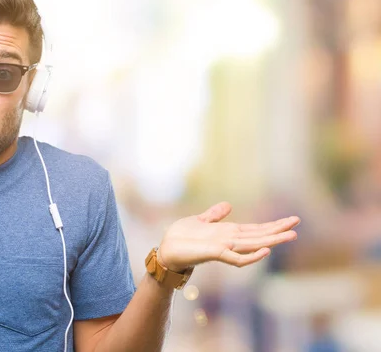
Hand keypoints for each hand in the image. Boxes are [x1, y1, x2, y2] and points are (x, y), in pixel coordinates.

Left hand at [158, 202, 299, 271]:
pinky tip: (265, 251)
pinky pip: (237, 258)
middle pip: (259, 236)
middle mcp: (230, 241)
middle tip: (297, 223)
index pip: (255, 229)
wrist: (166, 249)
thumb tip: (228, 205)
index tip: (290, 220)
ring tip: (290, 235)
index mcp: (228, 233)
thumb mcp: (200, 220)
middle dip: (278, 230)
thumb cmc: (181, 237)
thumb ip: (214, 215)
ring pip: (254, 245)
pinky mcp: (216, 254)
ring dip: (272, 240)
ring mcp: (225, 248)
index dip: (272, 225)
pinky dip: (251, 256)